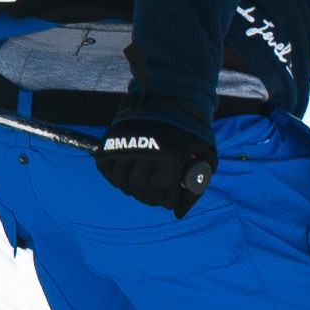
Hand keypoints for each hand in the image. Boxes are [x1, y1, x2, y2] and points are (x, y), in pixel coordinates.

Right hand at [94, 113, 215, 215]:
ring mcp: (127, 145)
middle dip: (149, 197)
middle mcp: (146, 151)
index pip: (164, 194)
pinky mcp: (111, 140)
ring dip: (131, 189)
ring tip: (141, 186)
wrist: (169, 96)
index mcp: (171, 155)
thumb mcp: (204, 153)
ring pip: (122, 182)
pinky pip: (106, 169)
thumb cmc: (189, 129)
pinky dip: (113, 177)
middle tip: (155, 194)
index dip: (168, 201)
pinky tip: (125, 176)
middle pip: (140, 190)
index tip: (169, 199)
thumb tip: (179, 213)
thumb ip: (197, 185)